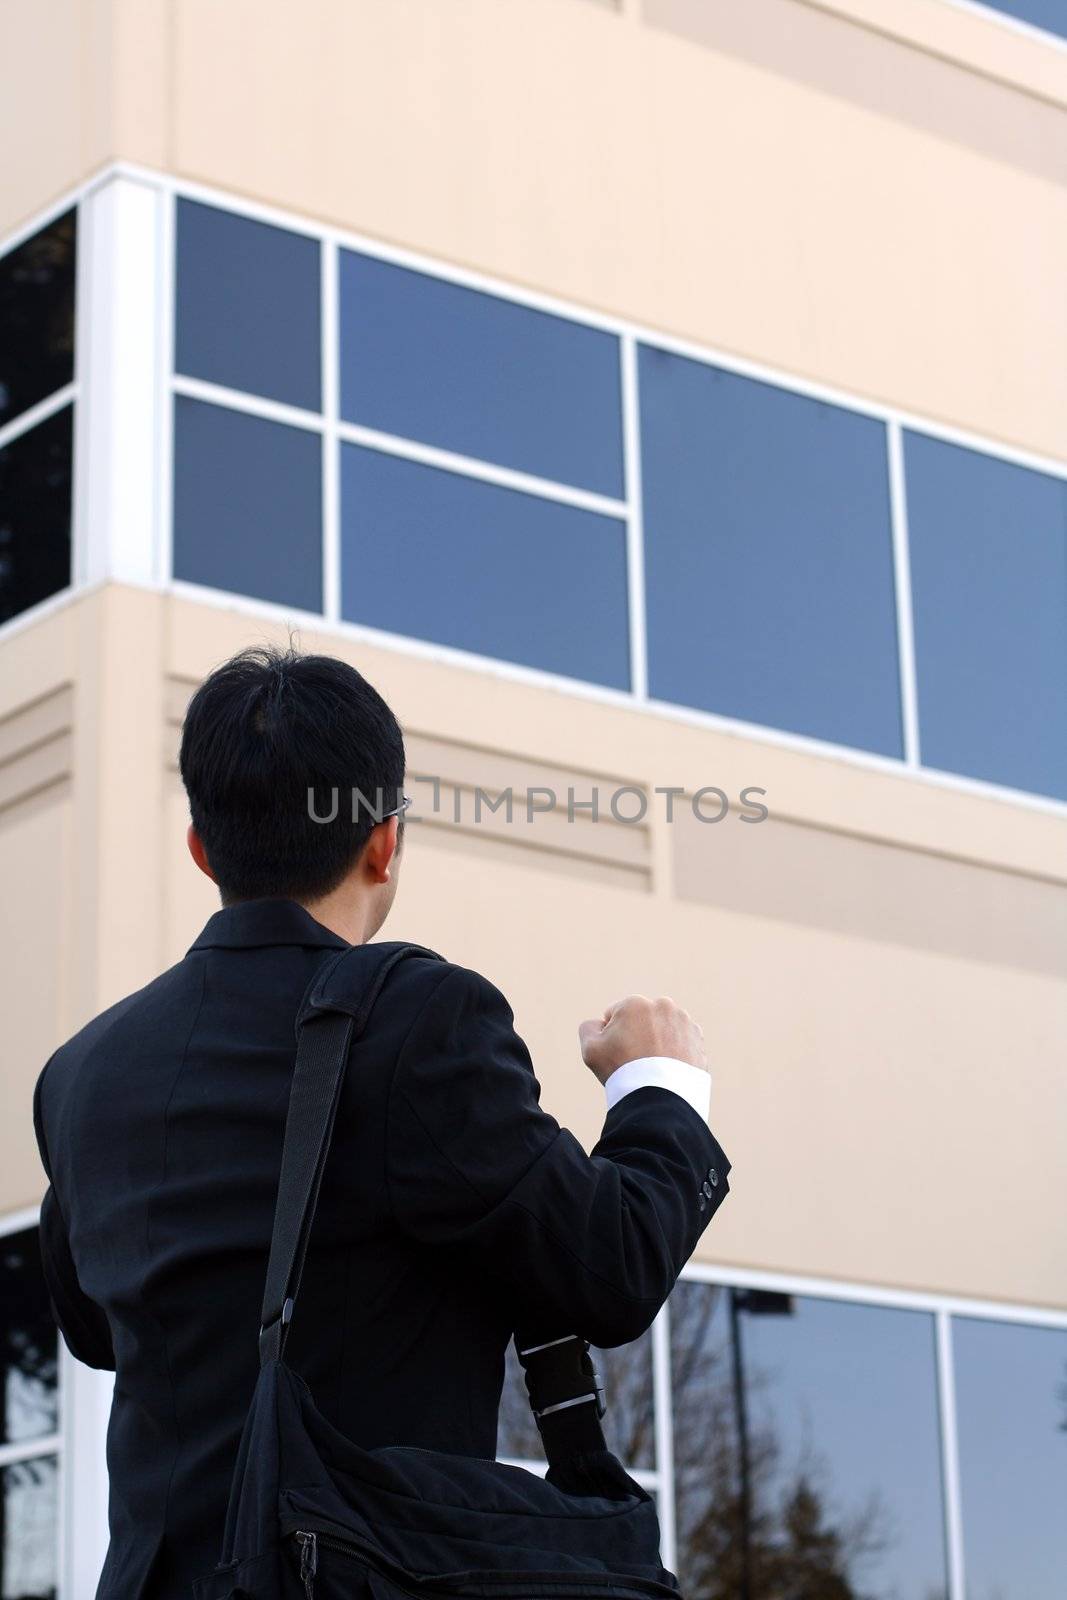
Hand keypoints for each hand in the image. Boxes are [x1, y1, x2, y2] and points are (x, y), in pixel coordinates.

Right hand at [578, 995, 707, 1086]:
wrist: (661, 1096)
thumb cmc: (622, 1070)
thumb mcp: (591, 1049)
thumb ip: (589, 1028)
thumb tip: (600, 1023)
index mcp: (635, 1003)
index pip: (616, 1016)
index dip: (612, 1036)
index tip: (618, 1054)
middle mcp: (662, 1006)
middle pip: (642, 1021)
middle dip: (638, 1035)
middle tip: (636, 1062)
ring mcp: (683, 1022)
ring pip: (662, 1030)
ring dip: (658, 1042)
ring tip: (653, 1067)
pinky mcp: (698, 1039)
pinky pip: (680, 1043)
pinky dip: (675, 1052)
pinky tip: (667, 1069)